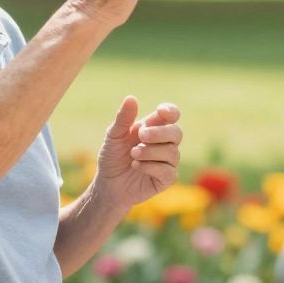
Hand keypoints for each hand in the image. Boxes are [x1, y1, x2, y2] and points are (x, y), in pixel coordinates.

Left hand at [95, 96, 182, 213]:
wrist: (108, 184)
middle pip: (176, 133)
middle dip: (159, 133)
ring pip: (172, 152)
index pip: (172, 115)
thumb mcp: (114, 136)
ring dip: (151, 152)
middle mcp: (165, 144)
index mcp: (154, 128)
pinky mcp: (166, 179)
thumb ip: (123, 118)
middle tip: (141, 135)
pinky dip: (151, 167)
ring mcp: (168, 162)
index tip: (161, 111)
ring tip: (133, 154)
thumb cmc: (112, 157)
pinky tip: (136, 166)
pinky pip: (168, 171)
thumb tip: (131, 98)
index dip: (171, 111)